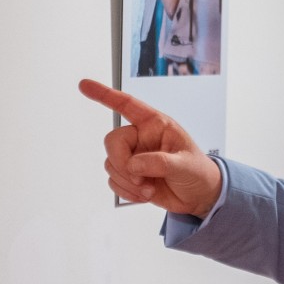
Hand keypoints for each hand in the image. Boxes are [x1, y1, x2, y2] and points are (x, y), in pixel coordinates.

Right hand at [78, 79, 223, 215]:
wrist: (199, 197)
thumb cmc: (198, 173)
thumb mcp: (185, 165)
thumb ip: (160, 162)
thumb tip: (134, 164)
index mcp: (156, 125)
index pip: (127, 105)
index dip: (105, 94)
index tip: (84, 85)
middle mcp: (142, 138)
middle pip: (113, 141)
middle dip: (121, 163)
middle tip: (139, 178)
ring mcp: (134, 157)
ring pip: (111, 164)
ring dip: (128, 182)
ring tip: (150, 188)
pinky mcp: (130, 176)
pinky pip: (114, 181)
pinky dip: (127, 192)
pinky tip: (145, 193)